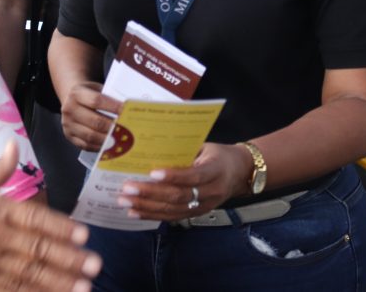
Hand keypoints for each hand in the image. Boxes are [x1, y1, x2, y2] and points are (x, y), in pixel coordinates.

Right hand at [0, 142, 100, 290]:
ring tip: (84, 287)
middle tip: (95, 266)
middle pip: (37, 250)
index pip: (36, 219)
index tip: (84, 235)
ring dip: (58, 282)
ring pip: (28, 274)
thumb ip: (0, 170)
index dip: (61, 228)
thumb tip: (14, 144)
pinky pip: (10, 290)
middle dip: (69, 259)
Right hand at [59, 82, 121, 151]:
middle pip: (95, 121)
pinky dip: (100, 147)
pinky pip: (86, 145)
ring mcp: (68, 125)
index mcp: (77, 94)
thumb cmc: (89, 94)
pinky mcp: (69, 136)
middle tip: (127, 130)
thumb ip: (109, 98)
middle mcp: (70, 109)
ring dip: (108, 140)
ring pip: (90, 136)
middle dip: (113, 127)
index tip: (127, 112)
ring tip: (121, 140)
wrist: (70, 99)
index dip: (113, 107)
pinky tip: (111, 146)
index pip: (97, 101)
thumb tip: (129, 110)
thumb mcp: (96, 89)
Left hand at [115, 143, 252, 221]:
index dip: (173, 176)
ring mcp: (205, 206)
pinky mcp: (197, 214)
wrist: (240, 172)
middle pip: (178, 196)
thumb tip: (151, 150)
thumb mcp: (205, 147)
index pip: (193, 175)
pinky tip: (135, 212)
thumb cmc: (218, 155)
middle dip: (150, 193)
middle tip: (127, 189)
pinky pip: (172, 217)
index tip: (151, 173)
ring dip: (146, 207)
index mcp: (215, 170)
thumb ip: (183, 151)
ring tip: (125, 201)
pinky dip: (152, 215)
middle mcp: (211, 192)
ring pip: (173, 210)